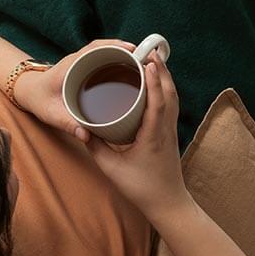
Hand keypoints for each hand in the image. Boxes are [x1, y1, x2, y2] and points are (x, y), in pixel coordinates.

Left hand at [11, 39, 133, 137]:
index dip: (115, 46)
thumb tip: (86, 136)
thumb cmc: (39, 101)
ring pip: (107, 52)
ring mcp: (83, 62)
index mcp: (70, 65)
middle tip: (146, 58)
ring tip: (144, 64)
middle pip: (106, 47)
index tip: (133, 49)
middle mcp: (78, 60)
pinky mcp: (87, 68)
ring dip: (124, 55)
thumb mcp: (51, 115)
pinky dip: (119, 61)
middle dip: (127, 50)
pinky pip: (105, 59)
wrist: (29, 93)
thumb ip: (68, 124)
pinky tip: (132, 70)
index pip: (94, 48)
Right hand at [82, 52, 191, 217]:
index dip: (154, 80)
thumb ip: (95, 147)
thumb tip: (81, 127)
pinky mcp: (171, 134)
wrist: (168, 203)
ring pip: (173, 98)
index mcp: (153, 136)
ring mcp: (171, 131)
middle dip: (162, 71)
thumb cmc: (141, 188)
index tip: (149, 62)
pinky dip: (166, 90)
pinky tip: (157, 85)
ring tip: (154, 62)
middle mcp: (166, 129)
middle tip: (150, 52)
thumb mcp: (111, 168)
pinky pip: (171, 105)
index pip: (158, 102)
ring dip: (166, 78)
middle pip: (170, 93)